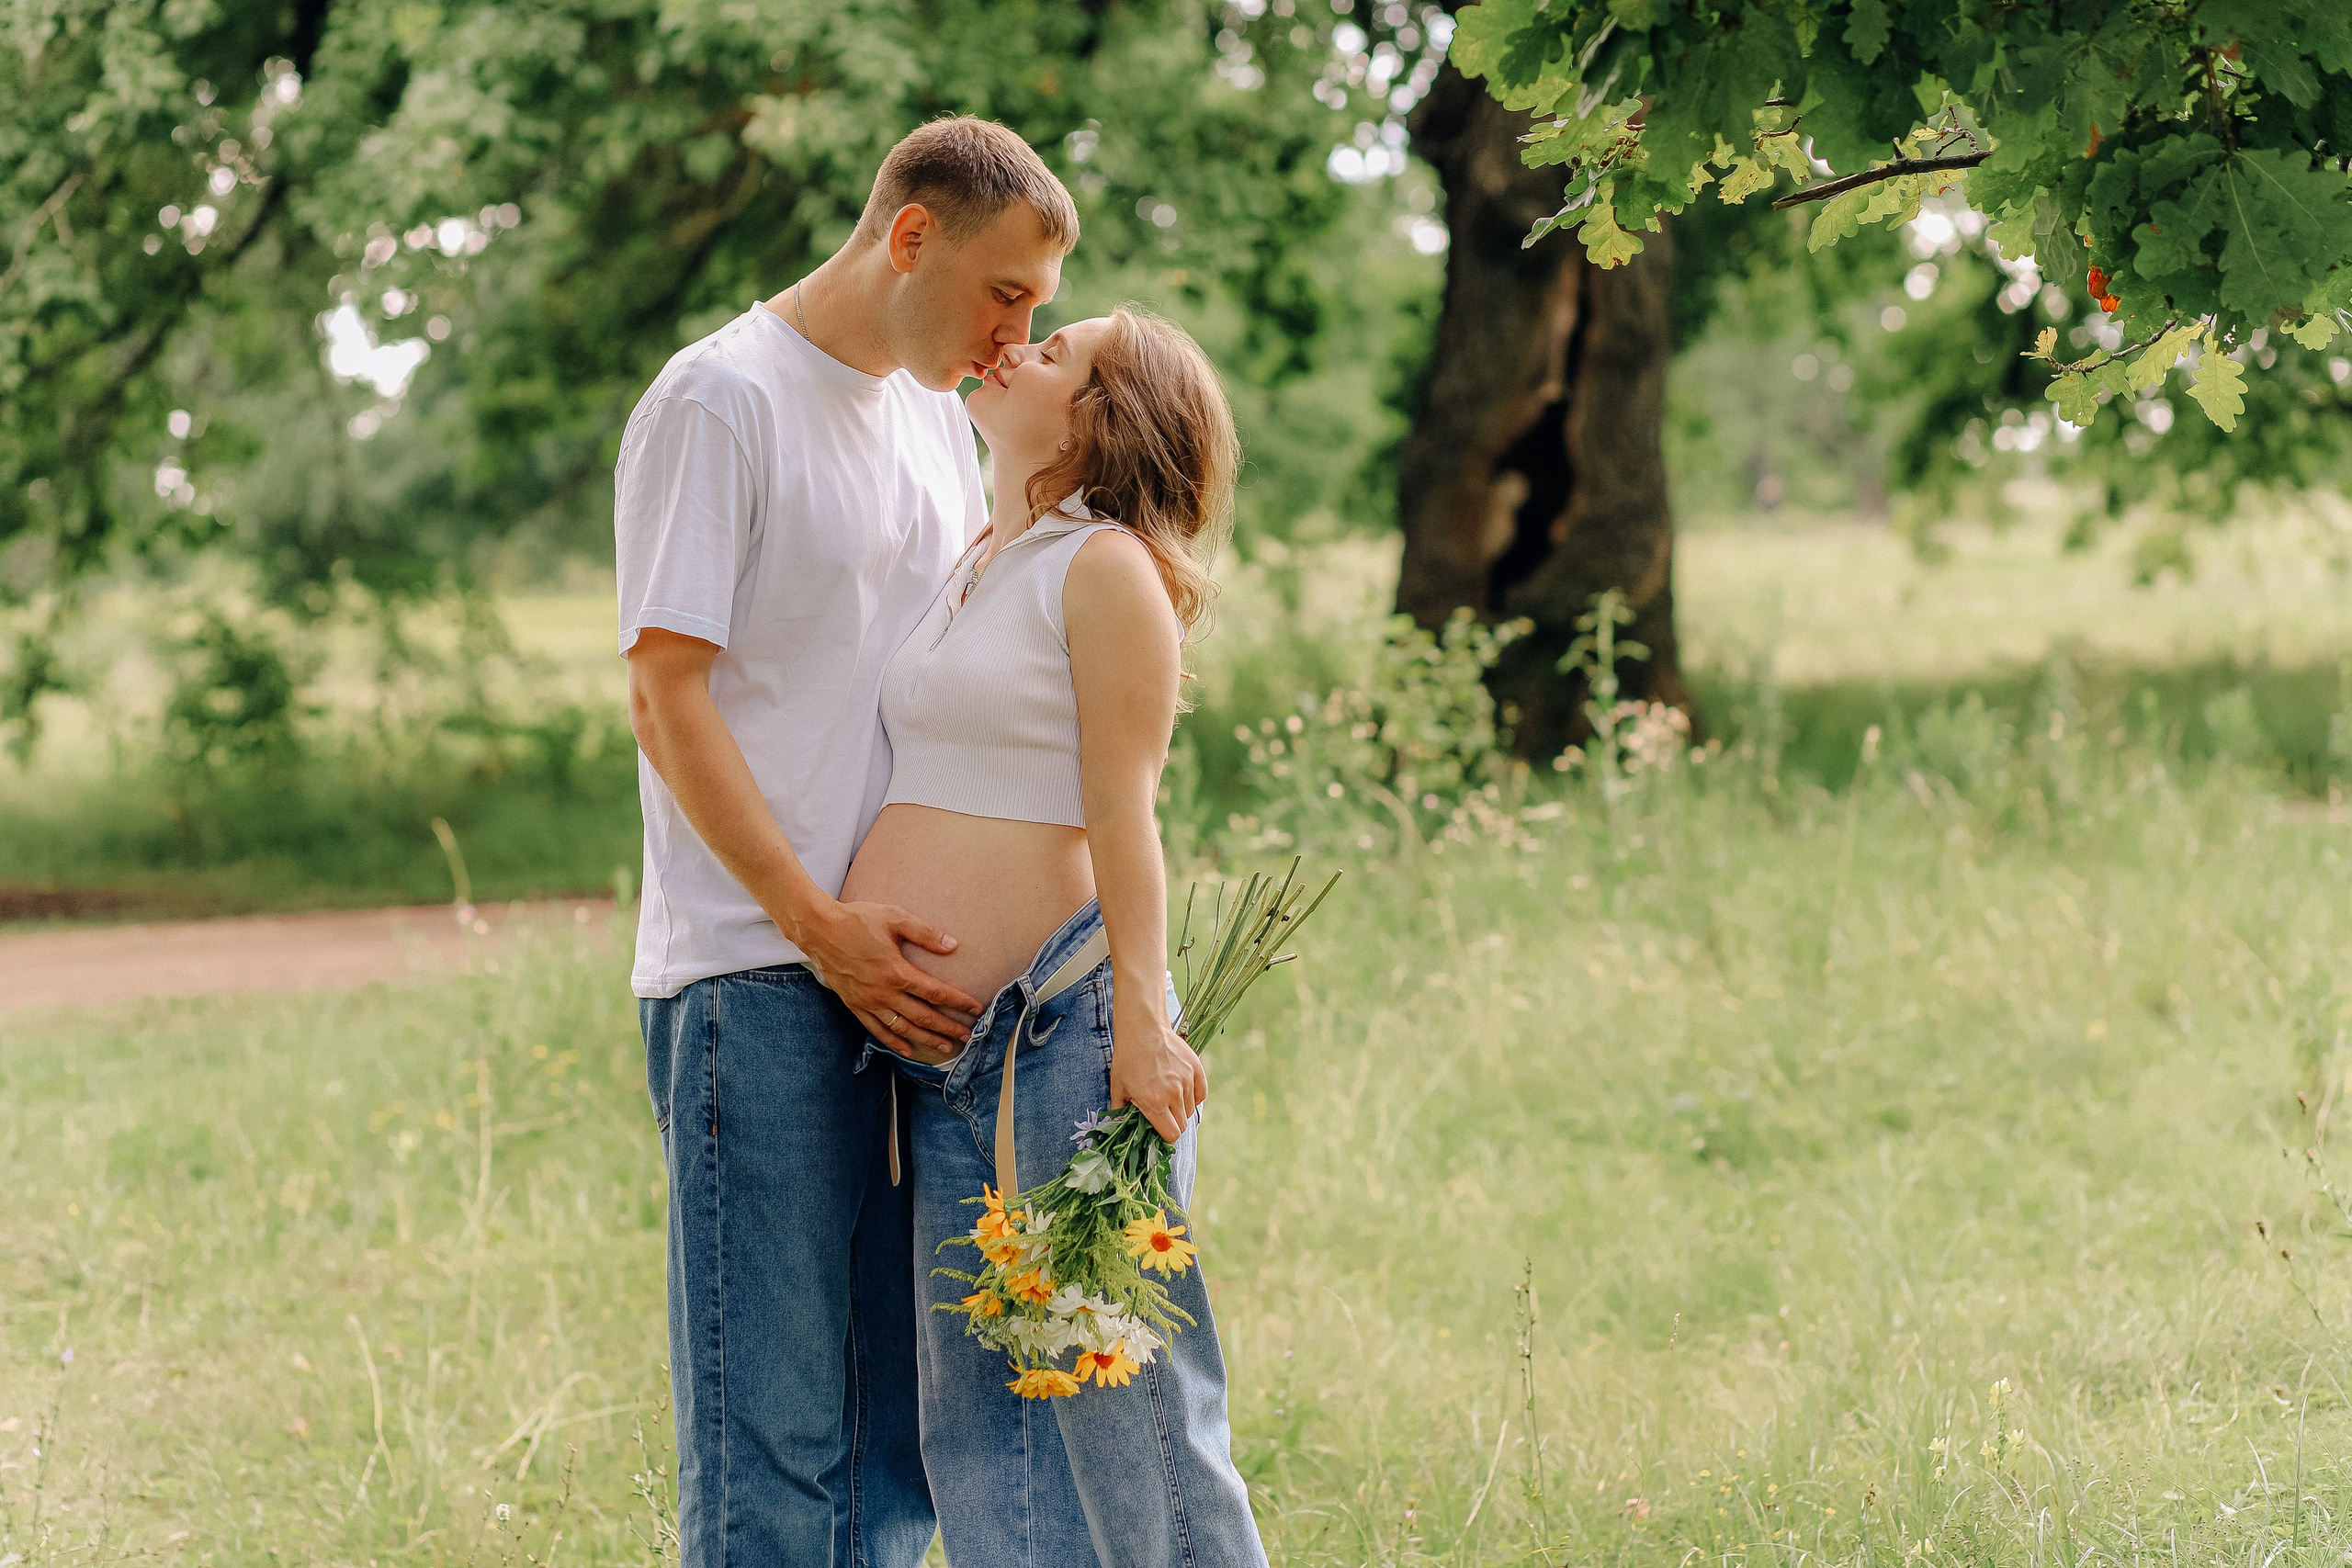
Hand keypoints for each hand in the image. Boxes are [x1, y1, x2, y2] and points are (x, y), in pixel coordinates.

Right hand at [798, 899, 983, 1057]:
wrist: (818, 930)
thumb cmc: (858, 920)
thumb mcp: (894, 917)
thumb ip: (925, 933)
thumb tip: (953, 945)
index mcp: (897, 972)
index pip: (935, 992)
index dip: (958, 1002)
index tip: (976, 1009)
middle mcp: (883, 992)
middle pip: (923, 1016)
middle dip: (947, 1028)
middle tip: (966, 1036)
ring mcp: (868, 1001)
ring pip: (902, 1028)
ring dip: (925, 1039)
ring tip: (944, 1047)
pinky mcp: (854, 1005)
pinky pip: (876, 1029)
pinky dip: (893, 1042)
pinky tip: (907, 1050)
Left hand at [1107, 993, 1206, 1143]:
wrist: (1142, 1028)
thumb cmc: (1127, 1058)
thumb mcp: (1118, 1087)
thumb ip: (1121, 1111)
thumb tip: (1121, 1127)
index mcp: (1154, 1102)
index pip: (1171, 1134)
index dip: (1165, 1136)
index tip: (1159, 1130)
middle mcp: (1173, 1094)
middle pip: (1182, 1125)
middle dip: (1172, 1123)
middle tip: (1161, 1113)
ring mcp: (1187, 1080)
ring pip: (1190, 1110)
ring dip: (1180, 1109)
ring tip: (1167, 1096)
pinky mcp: (1196, 1069)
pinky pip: (1200, 1095)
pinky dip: (1193, 1097)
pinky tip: (1181, 1090)